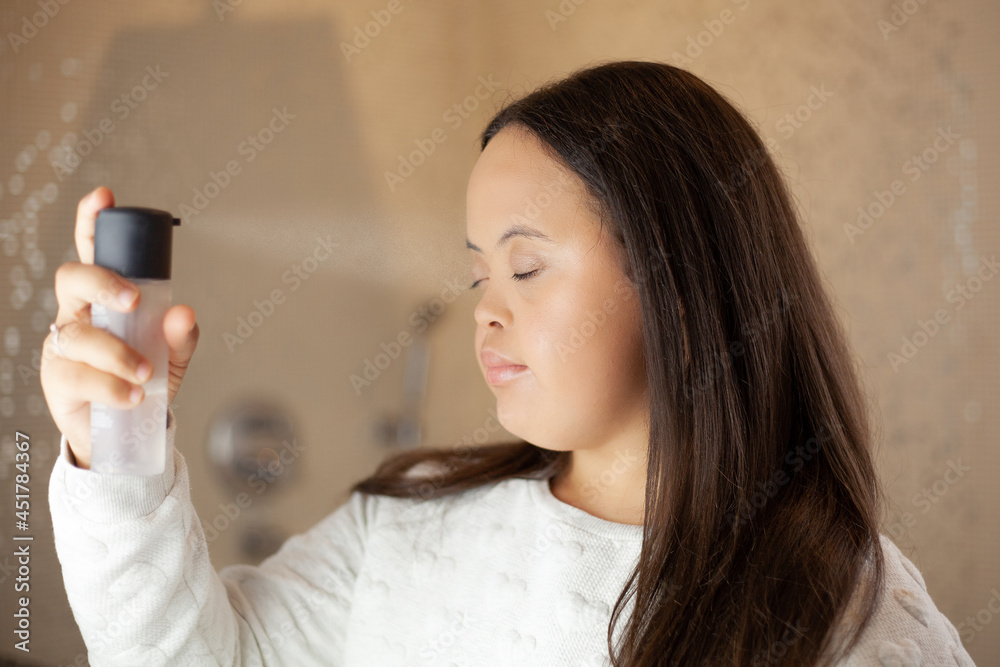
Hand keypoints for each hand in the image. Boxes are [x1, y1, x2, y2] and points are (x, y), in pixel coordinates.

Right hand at [39, 186, 198, 468]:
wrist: (122, 432)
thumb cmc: (142, 379)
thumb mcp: (171, 357)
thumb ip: (181, 336)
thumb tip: (184, 312)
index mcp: (103, 298)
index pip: (92, 251)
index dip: (92, 221)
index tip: (105, 196)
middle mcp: (76, 314)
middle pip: (71, 279)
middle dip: (102, 282)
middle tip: (133, 301)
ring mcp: (61, 346)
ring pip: (79, 335)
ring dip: (116, 352)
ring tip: (145, 373)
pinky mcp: (57, 380)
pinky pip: (79, 376)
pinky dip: (111, 386)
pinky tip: (133, 395)